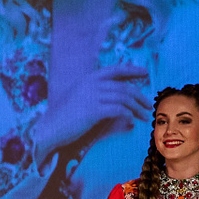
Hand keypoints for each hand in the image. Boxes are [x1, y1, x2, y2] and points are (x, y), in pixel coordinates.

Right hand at [35, 63, 150, 153]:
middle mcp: (91, 84)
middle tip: (148, 105)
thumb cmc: (65, 116)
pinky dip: (128, 115)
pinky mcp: (93, 110)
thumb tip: (117, 98)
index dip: (132, 70)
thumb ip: (95, 93)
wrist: (50, 128)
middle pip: (124, 87)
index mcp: (88, 78)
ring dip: (137, 108)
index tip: (145, 72)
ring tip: (144, 116)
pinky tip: (131, 121)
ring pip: (124, 99)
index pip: (115, 70)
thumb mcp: (79, 97)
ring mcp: (92, 96)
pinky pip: (118, 110)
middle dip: (140, 96)